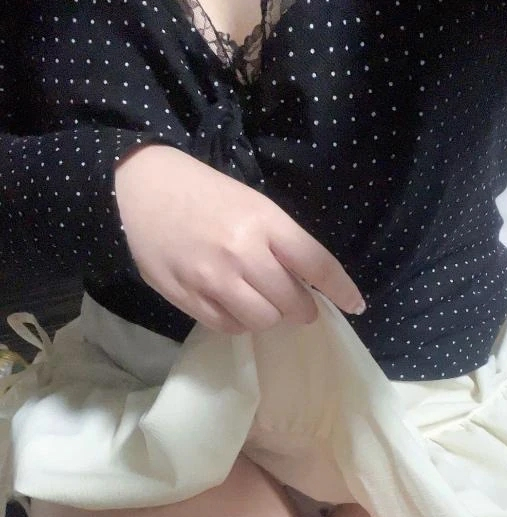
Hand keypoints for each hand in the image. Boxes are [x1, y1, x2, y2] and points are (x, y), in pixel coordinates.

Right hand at [115, 144, 365, 333]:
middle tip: (297, 304)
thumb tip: (308, 283)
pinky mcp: (187, 297)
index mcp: (264, 222)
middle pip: (292, 301)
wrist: (140, 189)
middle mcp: (242, 252)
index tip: (355, 304)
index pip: (316, 264)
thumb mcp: (251, 204)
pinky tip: (235, 307)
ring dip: (270, 317)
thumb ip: (280, 242)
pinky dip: (239, 323)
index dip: (342, 289)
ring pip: (262, 320)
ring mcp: (213, 279)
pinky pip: (229, 327)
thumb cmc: (203, 193)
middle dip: (302, 308)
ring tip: (262, 303)